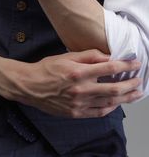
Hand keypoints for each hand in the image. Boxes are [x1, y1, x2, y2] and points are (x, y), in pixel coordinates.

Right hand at [12, 50, 141, 117]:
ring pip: (109, 102)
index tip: (135, 64)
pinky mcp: (76, 113)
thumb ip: (88, 56)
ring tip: (135, 94)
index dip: (126, 66)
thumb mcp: (67, 56)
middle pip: (113, 88)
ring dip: (125, 98)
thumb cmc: (47, 69)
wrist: (30, 86)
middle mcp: (81, 89)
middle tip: (139, 80)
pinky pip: (98, 112)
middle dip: (130, 84)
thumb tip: (107, 56)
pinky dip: (110, 107)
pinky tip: (116, 103)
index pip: (109, 68)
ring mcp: (79, 103)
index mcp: (79, 72)